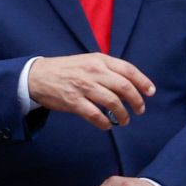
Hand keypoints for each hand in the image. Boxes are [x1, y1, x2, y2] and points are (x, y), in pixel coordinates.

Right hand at [28, 54, 155, 130]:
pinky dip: (104, 123)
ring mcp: (82, 86)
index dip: (143, 82)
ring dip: (122, 114)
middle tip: (139, 110)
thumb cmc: (64, 69)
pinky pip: (95, 115)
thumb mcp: (86, 61)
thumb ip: (107, 69)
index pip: (128, 70)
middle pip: (124, 88)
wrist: (35, 76)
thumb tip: (130, 85)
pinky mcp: (72, 101)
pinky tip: (106, 125)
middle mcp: (92, 71)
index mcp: (98, 60)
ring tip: (124, 120)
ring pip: (112, 102)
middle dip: (136, 102)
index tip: (150, 93)